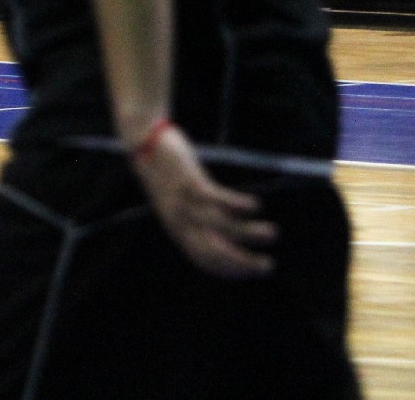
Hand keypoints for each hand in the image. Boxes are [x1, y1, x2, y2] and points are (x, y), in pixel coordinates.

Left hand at [129, 124, 275, 278]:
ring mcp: (185, 202)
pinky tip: (256, 206)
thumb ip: (199, 217)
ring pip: (222, 226)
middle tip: (268, 265)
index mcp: (178, 229)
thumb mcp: (179, 202)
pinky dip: (238, 205)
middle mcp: (181, 221)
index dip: (231, 270)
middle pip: (215, 252)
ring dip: (250, 233)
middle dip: (243, 263)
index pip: (206, 261)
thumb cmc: (165, 173)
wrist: (142, 143)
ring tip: (272, 233)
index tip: (253, 272)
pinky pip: (217, 198)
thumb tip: (228, 229)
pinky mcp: (190, 181)